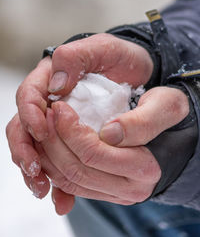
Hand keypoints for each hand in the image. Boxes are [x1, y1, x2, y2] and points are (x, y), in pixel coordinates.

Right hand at [6, 33, 153, 209]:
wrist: (136, 72)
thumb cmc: (120, 58)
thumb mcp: (103, 48)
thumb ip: (76, 58)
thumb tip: (56, 87)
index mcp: (51, 76)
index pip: (29, 95)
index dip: (31, 115)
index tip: (42, 131)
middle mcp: (49, 100)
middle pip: (23, 126)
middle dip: (26, 149)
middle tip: (36, 170)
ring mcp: (58, 121)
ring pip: (35, 146)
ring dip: (36, 168)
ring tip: (44, 189)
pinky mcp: (70, 138)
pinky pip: (55, 159)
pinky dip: (56, 180)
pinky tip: (61, 198)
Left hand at [40, 86, 188, 213]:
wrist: (167, 134)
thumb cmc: (164, 115)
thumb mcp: (165, 106)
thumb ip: (142, 121)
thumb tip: (108, 134)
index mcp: (144, 168)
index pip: (94, 154)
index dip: (70, 131)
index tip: (60, 107)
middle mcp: (129, 188)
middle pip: (76, 170)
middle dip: (54, 141)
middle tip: (48, 114)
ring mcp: (114, 193)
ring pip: (68, 180)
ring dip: (49, 153)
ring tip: (45, 126)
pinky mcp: (102, 191)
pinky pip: (69, 185)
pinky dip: (53, 165)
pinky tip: (49, 143)